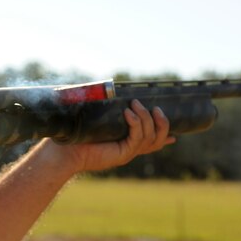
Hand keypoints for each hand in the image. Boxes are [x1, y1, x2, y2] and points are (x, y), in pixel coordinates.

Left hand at [58, 100, 176, 173]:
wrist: (66, 151)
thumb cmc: (77, 135)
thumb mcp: (96, 117)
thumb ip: (105, 107)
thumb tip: (104, 87)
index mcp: (126, 143)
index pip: (152, 142)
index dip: (163, 135)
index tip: (174, 135)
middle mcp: (130, 150)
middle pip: (157, 140)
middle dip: (161, 123)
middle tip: (155, 108)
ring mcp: (127, 153)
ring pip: (150, 137)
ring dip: (146, 118)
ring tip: (134, 105)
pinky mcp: (122, 154)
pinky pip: (137, 139)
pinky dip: (136, 124)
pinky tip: (128, 114)